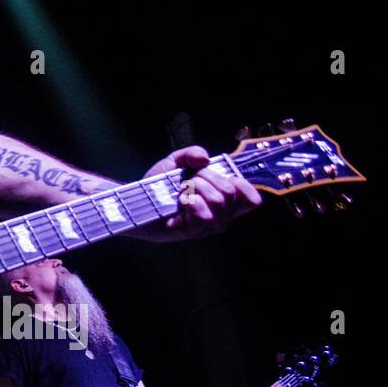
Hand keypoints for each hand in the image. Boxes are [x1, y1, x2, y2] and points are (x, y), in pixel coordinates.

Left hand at [133, 145, 261, 241]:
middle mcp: (220, 217)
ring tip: (181, 190)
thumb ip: (192, 153)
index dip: (243, 185)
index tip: (223, 176)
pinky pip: (204, 215)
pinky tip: (180, 201)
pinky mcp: (192, 232)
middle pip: (229, 192)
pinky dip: (191, 201)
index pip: (252, 200)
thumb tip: (205, 158)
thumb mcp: (176, 161)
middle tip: (188, 180)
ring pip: (218, 201)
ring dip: (196, 188)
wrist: (135, 200)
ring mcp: (207, 227)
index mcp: (223, 201)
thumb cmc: (159, 185)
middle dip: (206, 177)